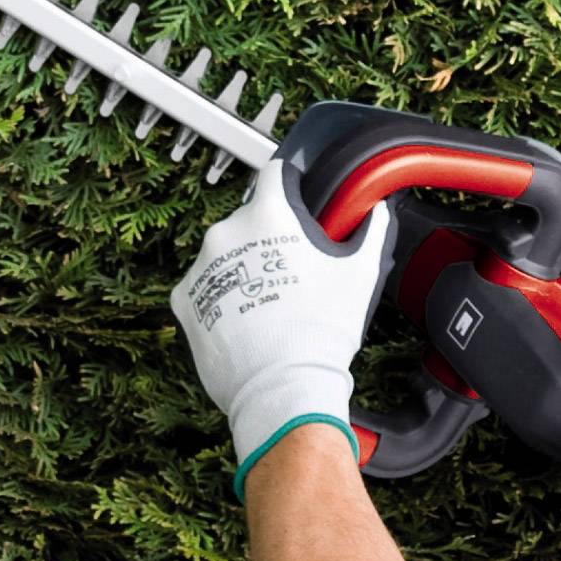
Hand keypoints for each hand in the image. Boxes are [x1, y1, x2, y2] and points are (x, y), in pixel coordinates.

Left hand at [170, 158, 393, 498]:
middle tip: (294, 275)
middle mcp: (225, 232)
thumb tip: (377, 210)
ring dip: (243, 271)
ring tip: (270, 308)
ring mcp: (200, 267)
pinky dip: (222, 300)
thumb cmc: (323, 329)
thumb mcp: (359, 274)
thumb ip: (370, 232)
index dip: (291, 185)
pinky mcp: (183, 300)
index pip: (275, 174)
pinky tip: (247, 323)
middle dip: (268, 240)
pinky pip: (204, 289)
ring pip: (225, 256)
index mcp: (268, 215)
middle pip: (249, 221)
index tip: (298, 199)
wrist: (284, 386)